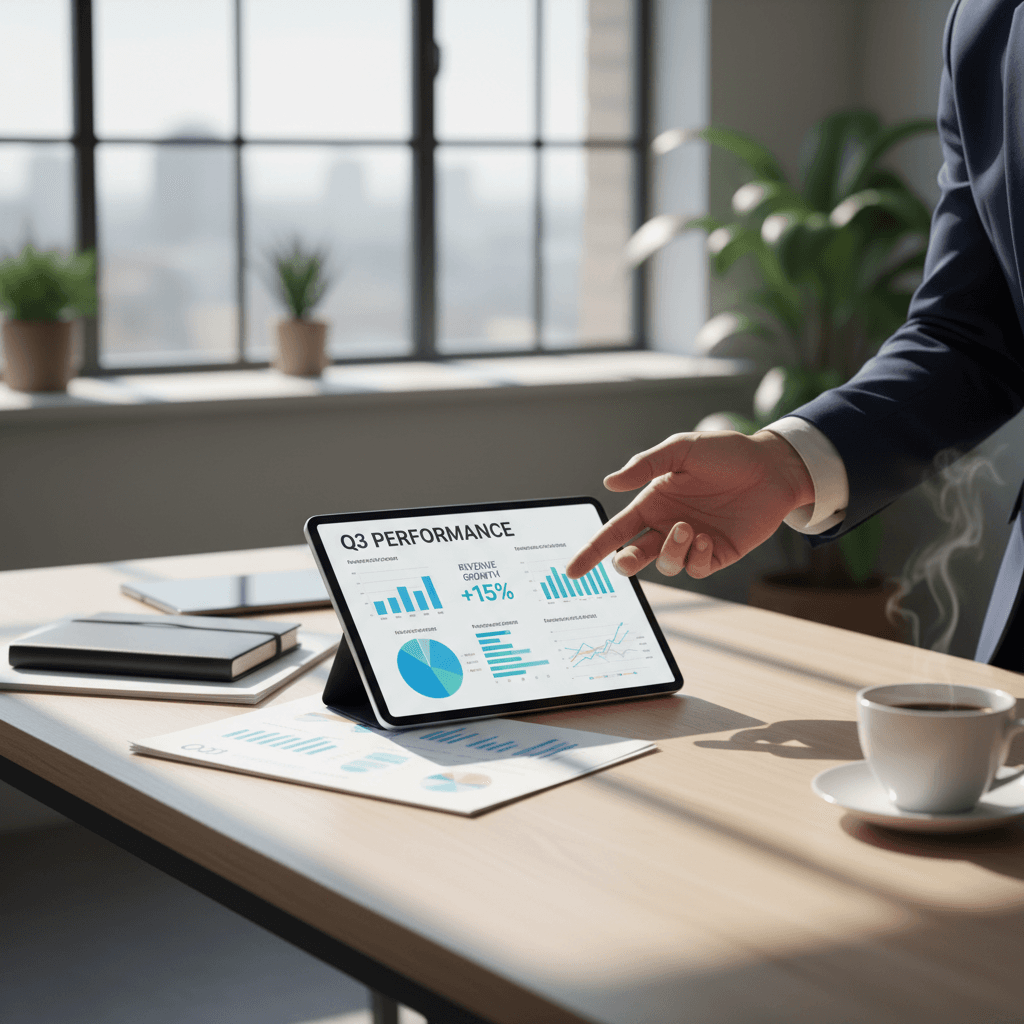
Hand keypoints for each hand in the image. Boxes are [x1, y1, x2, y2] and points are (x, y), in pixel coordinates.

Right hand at [566, 430, 814, 579]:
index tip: (572, 570)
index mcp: (652, 503)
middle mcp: (667, 525)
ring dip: (670, 550)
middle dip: (626, 562)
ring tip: (688, 528)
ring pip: (665, 564)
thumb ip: (645, 465)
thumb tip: (609, 482)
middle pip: (633, 556)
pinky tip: (706, 537)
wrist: (772, 466)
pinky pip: (696, 569)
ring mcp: (692, 542)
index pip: (614, 531)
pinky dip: (696, 557)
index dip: (592, 551)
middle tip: (628, 558)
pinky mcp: (717, 554)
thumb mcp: (682, 449)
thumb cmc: (726, 453)